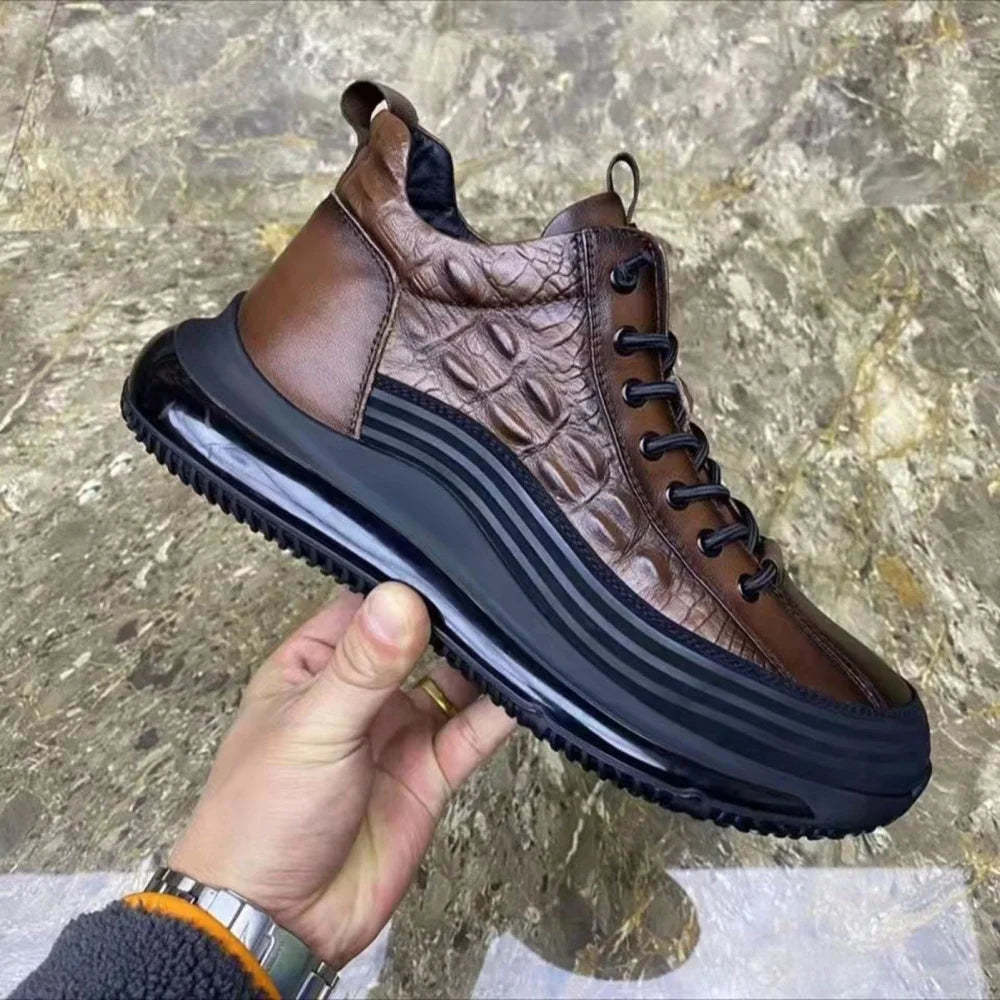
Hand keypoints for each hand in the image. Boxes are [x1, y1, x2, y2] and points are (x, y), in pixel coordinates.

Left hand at [169, 582, 515, 967]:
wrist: (277, 922)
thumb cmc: (264, 814)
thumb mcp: (311, 728)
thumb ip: (362, 667)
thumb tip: (403, 596)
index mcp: (314, 663)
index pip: (367, 603)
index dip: (407, 578)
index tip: (457, 550)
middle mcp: (361, 689)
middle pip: (419, 637)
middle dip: (457, 615)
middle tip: (508, 581)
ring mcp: (399, 730)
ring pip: (453, 681)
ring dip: (485, 659)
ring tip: (529, 625)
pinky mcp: (430, 772)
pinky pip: (473, 732)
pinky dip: (502, 711)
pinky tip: (530, 684)